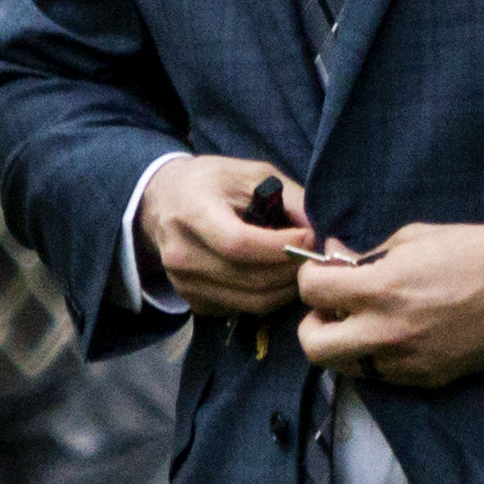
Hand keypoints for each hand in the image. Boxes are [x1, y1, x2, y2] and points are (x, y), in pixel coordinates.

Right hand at [137, 157, 310, 316]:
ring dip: (284, 289)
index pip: (239, 244)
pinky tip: (275, 278)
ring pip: (250, 301)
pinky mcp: (192, 301)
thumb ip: (289, 198)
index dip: (279, 247)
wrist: (164, 202)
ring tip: (300, 268)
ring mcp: (184, 282)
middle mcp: (182, 252)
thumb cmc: (213, 183)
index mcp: (193, 211)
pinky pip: (240, 309)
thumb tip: (319, 233)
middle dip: (291, 271)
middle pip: (248, 278)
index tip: (307, 238)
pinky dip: (266, 298)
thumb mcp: (251, 174)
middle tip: (313, 257)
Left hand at [295, 223, 483, 389]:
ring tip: (361, 325)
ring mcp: (404, 361)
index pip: (312, 292)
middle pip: (313, 346)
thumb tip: (333, 258)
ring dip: (342, 346)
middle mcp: (386, 331)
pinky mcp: (423, 379)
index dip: (311, 280)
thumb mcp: (414, 238)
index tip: (324, 275)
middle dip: (313, 325)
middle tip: (332, 311)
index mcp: (381, 287)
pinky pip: (380, 376)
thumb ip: (367, 255)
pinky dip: (375, 358)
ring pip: (343, 368)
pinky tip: (394, 336)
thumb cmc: (472, 251)